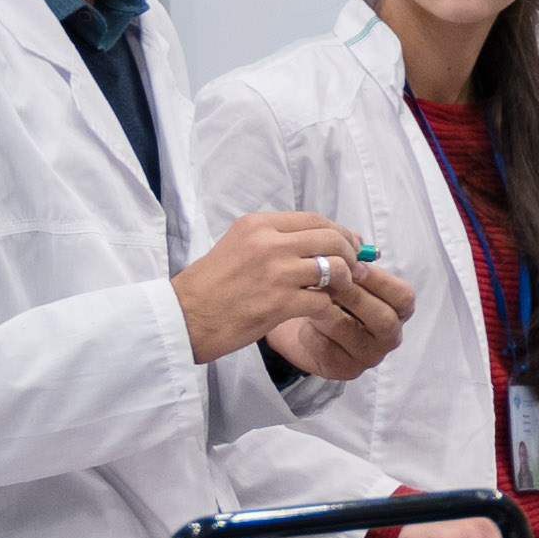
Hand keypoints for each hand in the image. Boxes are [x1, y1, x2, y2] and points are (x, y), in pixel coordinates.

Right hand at [179, 211, 410, 372]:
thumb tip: (321, 239)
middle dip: (351, 255)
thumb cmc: (209, 286)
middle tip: (356, 269)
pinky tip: (321, 312)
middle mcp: (269, 243)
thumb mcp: (237, 246)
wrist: (182, 318)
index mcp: (258, 225)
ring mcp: (277, 273)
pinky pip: (325, 301)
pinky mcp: (281, 302)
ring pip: (336, 268)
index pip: (315, 219)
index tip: (354, 244)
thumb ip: (275, 240)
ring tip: (340, 292)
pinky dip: (329, 308)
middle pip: (332, 240)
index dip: (341, 232)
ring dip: (345, 282)